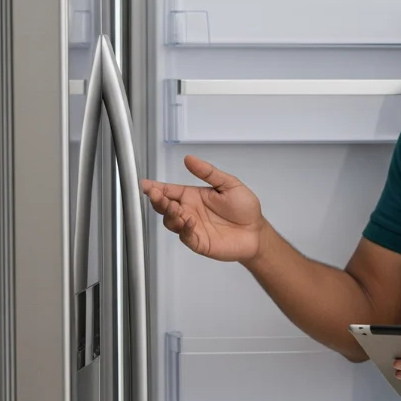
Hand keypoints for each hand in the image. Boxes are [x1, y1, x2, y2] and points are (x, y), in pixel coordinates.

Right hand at [142, 155, 264, 262]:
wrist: (256, 231)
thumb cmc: (245, 208)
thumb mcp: (229, 184)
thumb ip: (208, 172)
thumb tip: (189, 159)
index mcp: (193, 196)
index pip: (169, 190)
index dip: (155, 187)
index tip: (144, 184)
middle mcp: (189, 211)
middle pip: (165, 206)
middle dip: (158, 200)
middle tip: (156, 195)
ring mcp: (192, 227)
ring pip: (170, 222)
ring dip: (169, 214)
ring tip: (175, 208)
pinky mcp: (198, 242)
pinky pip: (185, 236)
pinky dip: (184, 229)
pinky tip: (189, 221)